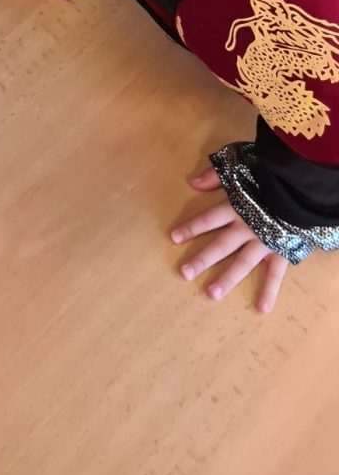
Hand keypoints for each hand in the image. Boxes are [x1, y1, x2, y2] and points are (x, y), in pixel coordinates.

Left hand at [171, 167, 288, 312]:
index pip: (208, 219)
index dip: (191, 228)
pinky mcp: (281, 251)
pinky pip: (275, 274)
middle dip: (202, 260)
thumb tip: (191, 182)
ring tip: (211, 294)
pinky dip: (269, 291)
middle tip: (184, 273)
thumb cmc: (269, 174)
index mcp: (235, 207)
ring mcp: (263, 242)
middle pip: (220, 245)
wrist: (301, 187)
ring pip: (242, 263)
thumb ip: (215, 175)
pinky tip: (261, 308)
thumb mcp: (238, 165)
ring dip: (227, 279)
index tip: (173, 238)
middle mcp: (246, 228)